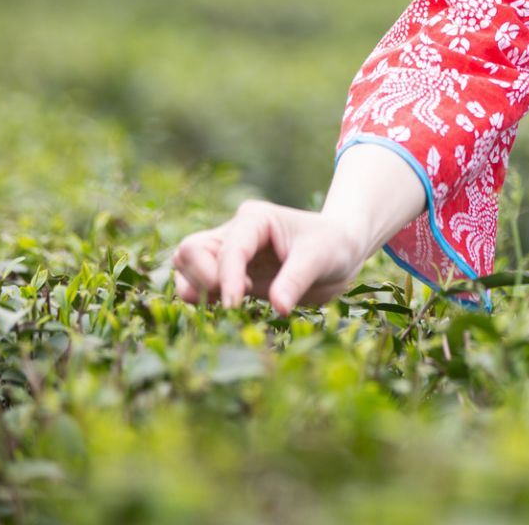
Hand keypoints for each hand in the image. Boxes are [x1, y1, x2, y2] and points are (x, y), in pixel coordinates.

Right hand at [171, 201, 370, 313]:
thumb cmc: (334, 245)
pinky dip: (204, 300)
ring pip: (187, 267)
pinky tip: (234, 308)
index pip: (227, 248)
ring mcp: (230, 255)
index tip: (233, 304)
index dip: (226, 277)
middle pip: (190, 250)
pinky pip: (201, 286)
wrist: (340, 251)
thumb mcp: (321, 257)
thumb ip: (297, 280)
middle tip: (232, 302)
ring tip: (233, 305)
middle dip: (201, 278)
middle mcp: (236, 234)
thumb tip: (278, 307)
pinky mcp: (232, 277)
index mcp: (255, 220)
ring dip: (197, 290)